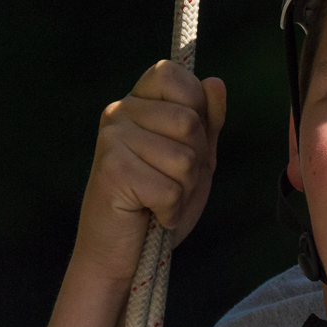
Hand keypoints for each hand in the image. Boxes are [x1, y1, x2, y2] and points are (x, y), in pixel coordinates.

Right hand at [75, 60, 227, 283]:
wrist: (122, 254)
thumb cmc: (159, 203)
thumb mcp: (195, 159)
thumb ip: (207, 122)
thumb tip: (215, 82)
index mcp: (137, 102)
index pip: (172, 72)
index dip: (194, 107)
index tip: (183, 141)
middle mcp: (118, 112)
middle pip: (189, 121)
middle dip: (195, 161)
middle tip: (169, 180)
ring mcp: (111, 140)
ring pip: (184, 158)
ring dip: (183, 189)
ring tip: (159, 199)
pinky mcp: (112, 172)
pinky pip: (170, 189)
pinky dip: (170, 210)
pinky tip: (152, 214)